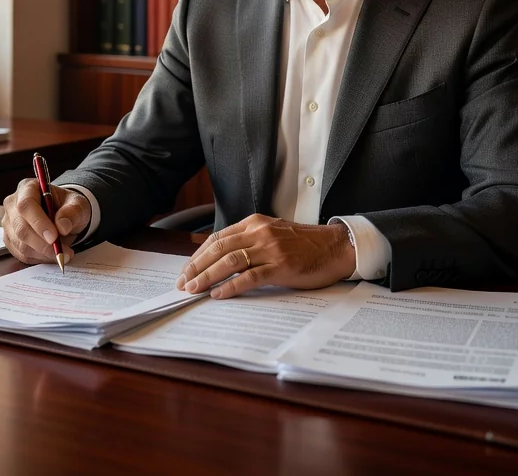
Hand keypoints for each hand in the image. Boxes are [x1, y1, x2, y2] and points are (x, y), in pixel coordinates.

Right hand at [2, 178, 90, 265]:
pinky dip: (39, 258)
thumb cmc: (68, 206)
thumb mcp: (77, 204)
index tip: (54, 236)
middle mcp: (13, 204)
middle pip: (21, 227)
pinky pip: (21, 254)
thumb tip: (62, 226)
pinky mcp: (10, 240)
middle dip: (42, 243)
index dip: (38, 222)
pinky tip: (52, 255)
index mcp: (27, 188)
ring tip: (63, 253)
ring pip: (20, 244)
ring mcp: (9, 223)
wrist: (63, 216)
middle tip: (62, 251)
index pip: (26, 204)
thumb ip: (72, 212)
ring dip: (43, 253)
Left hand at [175, 214, 355, 299]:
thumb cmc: (305, 244)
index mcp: (255, 223)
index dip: (198, 254)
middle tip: (182, 283)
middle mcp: (259, 233)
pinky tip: (219, 295)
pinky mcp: (281, 266)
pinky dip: (232, 286)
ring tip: (194, 289)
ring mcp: (270, 249)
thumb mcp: (273, 234)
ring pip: (230, 261)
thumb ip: (250, 241)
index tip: (186, 269)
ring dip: (208, 276)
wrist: (335, 247)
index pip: (218, 237)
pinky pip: (250, 276)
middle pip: (219, 248)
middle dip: (197, 267)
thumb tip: (221, 260)